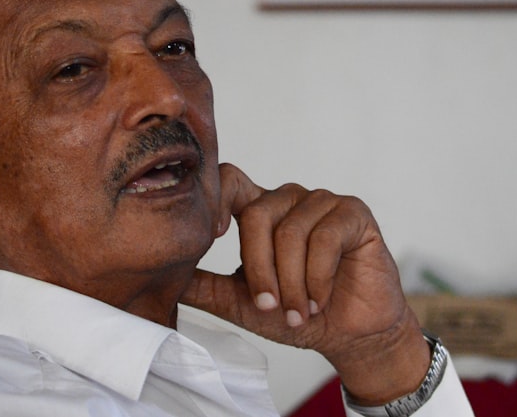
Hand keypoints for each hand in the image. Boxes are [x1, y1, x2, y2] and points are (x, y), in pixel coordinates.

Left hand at [181, 164, 429, 403]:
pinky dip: (318, 277)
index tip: (213, 237)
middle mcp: (289, 200)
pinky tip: (320, 299)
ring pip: (291, 231)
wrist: (351, 335)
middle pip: (257, 213)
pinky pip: (326, 237)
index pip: (230, 180)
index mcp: (260, 212)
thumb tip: (162, 279)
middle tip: (269, 306)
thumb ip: (204, 287)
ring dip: (292, 282)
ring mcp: (322, 203)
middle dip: (260, 269)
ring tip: (299, 312)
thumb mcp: (241, 303)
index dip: (216, 199)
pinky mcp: (353, 213)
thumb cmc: (297, 314)